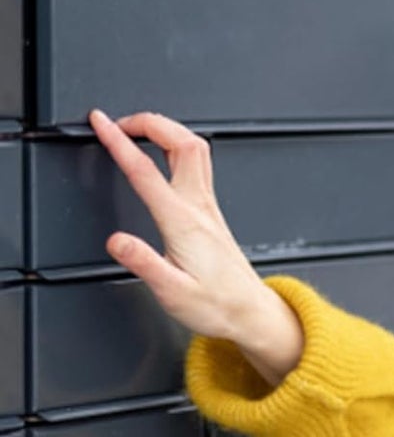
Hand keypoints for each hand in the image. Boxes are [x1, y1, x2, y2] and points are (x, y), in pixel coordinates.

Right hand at [88, 108, 273, 340]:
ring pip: (195, 149)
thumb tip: (117, 241)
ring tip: (137, 129)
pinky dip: (176, 146)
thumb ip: (144, 263)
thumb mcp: (173, 292)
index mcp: (183, 223)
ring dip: (165, 130)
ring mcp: (209, 208)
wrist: (251, 314)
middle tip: (118, 122)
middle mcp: (199, 208)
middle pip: (182, 143)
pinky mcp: (212, 213)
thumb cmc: (217, 305)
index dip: (119, 140)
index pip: (146, 170)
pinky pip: (198, 165)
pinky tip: (164, 153)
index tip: (100, 122)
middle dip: (149, 122)